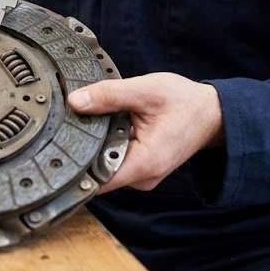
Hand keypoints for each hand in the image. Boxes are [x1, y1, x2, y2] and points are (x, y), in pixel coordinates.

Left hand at [67, 72, 224, 192]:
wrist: (212, 113)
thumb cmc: (185, 103)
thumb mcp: (145, 90)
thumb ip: (109, 95)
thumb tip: (75, 101)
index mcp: (145, 163)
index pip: (97, 179)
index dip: (74, 165)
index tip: (57, 147)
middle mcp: (143, 177)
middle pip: (97, 171)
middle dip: (82, 148)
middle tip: (68, 123)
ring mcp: (142, 175)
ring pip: (105, 164)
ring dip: (96, 144)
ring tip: (89, 120)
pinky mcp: (141, 168)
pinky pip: (115, 159)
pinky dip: (107, 143)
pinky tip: (104, 125)